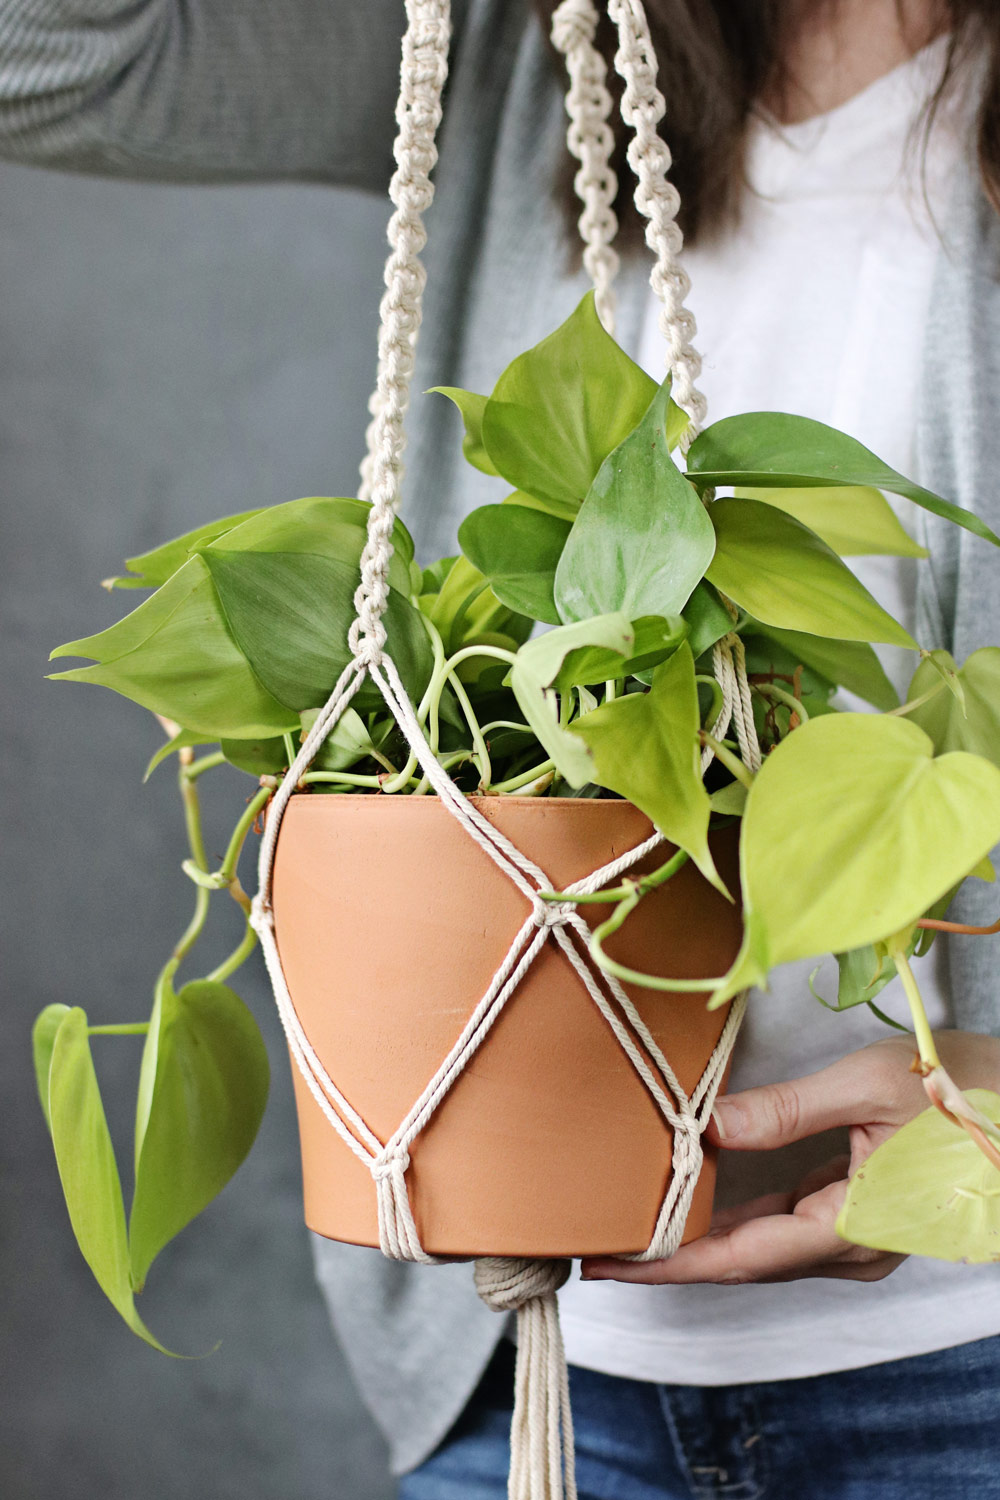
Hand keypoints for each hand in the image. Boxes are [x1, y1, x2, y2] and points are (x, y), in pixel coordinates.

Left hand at [580, 1031, 999, 1286]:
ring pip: (763, 1243)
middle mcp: (852, 1246)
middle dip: (672, 1254)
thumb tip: (708, 1125)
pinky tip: (698, 1196)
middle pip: (744, 1258)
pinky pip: (786, 1223)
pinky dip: (738, 1215)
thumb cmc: (961, 1091)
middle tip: (600, 1239)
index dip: (670, 1264)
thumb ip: (786, 1110)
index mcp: (854, 1226)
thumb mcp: (867, 1086)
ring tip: (634, 1219)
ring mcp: (858, 1235)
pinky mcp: (860, 1214)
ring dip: (701, 1236)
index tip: (610, 1263)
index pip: (741, 1257)